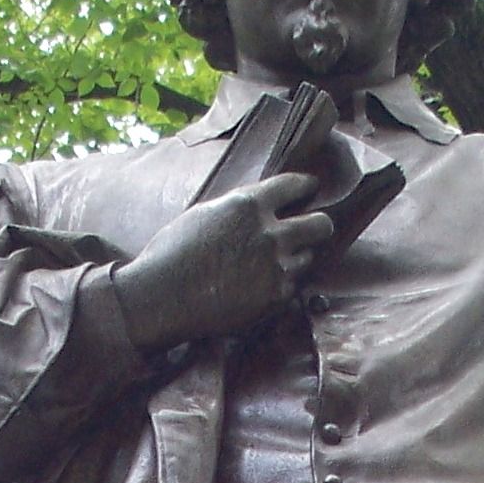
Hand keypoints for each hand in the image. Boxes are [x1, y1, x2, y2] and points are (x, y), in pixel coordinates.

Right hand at [112, 91, 340, 348]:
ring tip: (272, 264)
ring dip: (296, 257)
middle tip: (312, 228)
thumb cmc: (173, 253)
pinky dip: (282, 284)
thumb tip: (261, 205)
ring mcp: (275, 267)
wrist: (163, 297)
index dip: (306, 186)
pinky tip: (261, 286)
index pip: (295, 185)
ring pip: (307, 257)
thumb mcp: (205, 213)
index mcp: (248, 204)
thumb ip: (239, 207)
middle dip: (318, 224)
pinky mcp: (274, 298)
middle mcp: (269, 233)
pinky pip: (292, 286)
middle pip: (320, 224)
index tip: (311, 188)